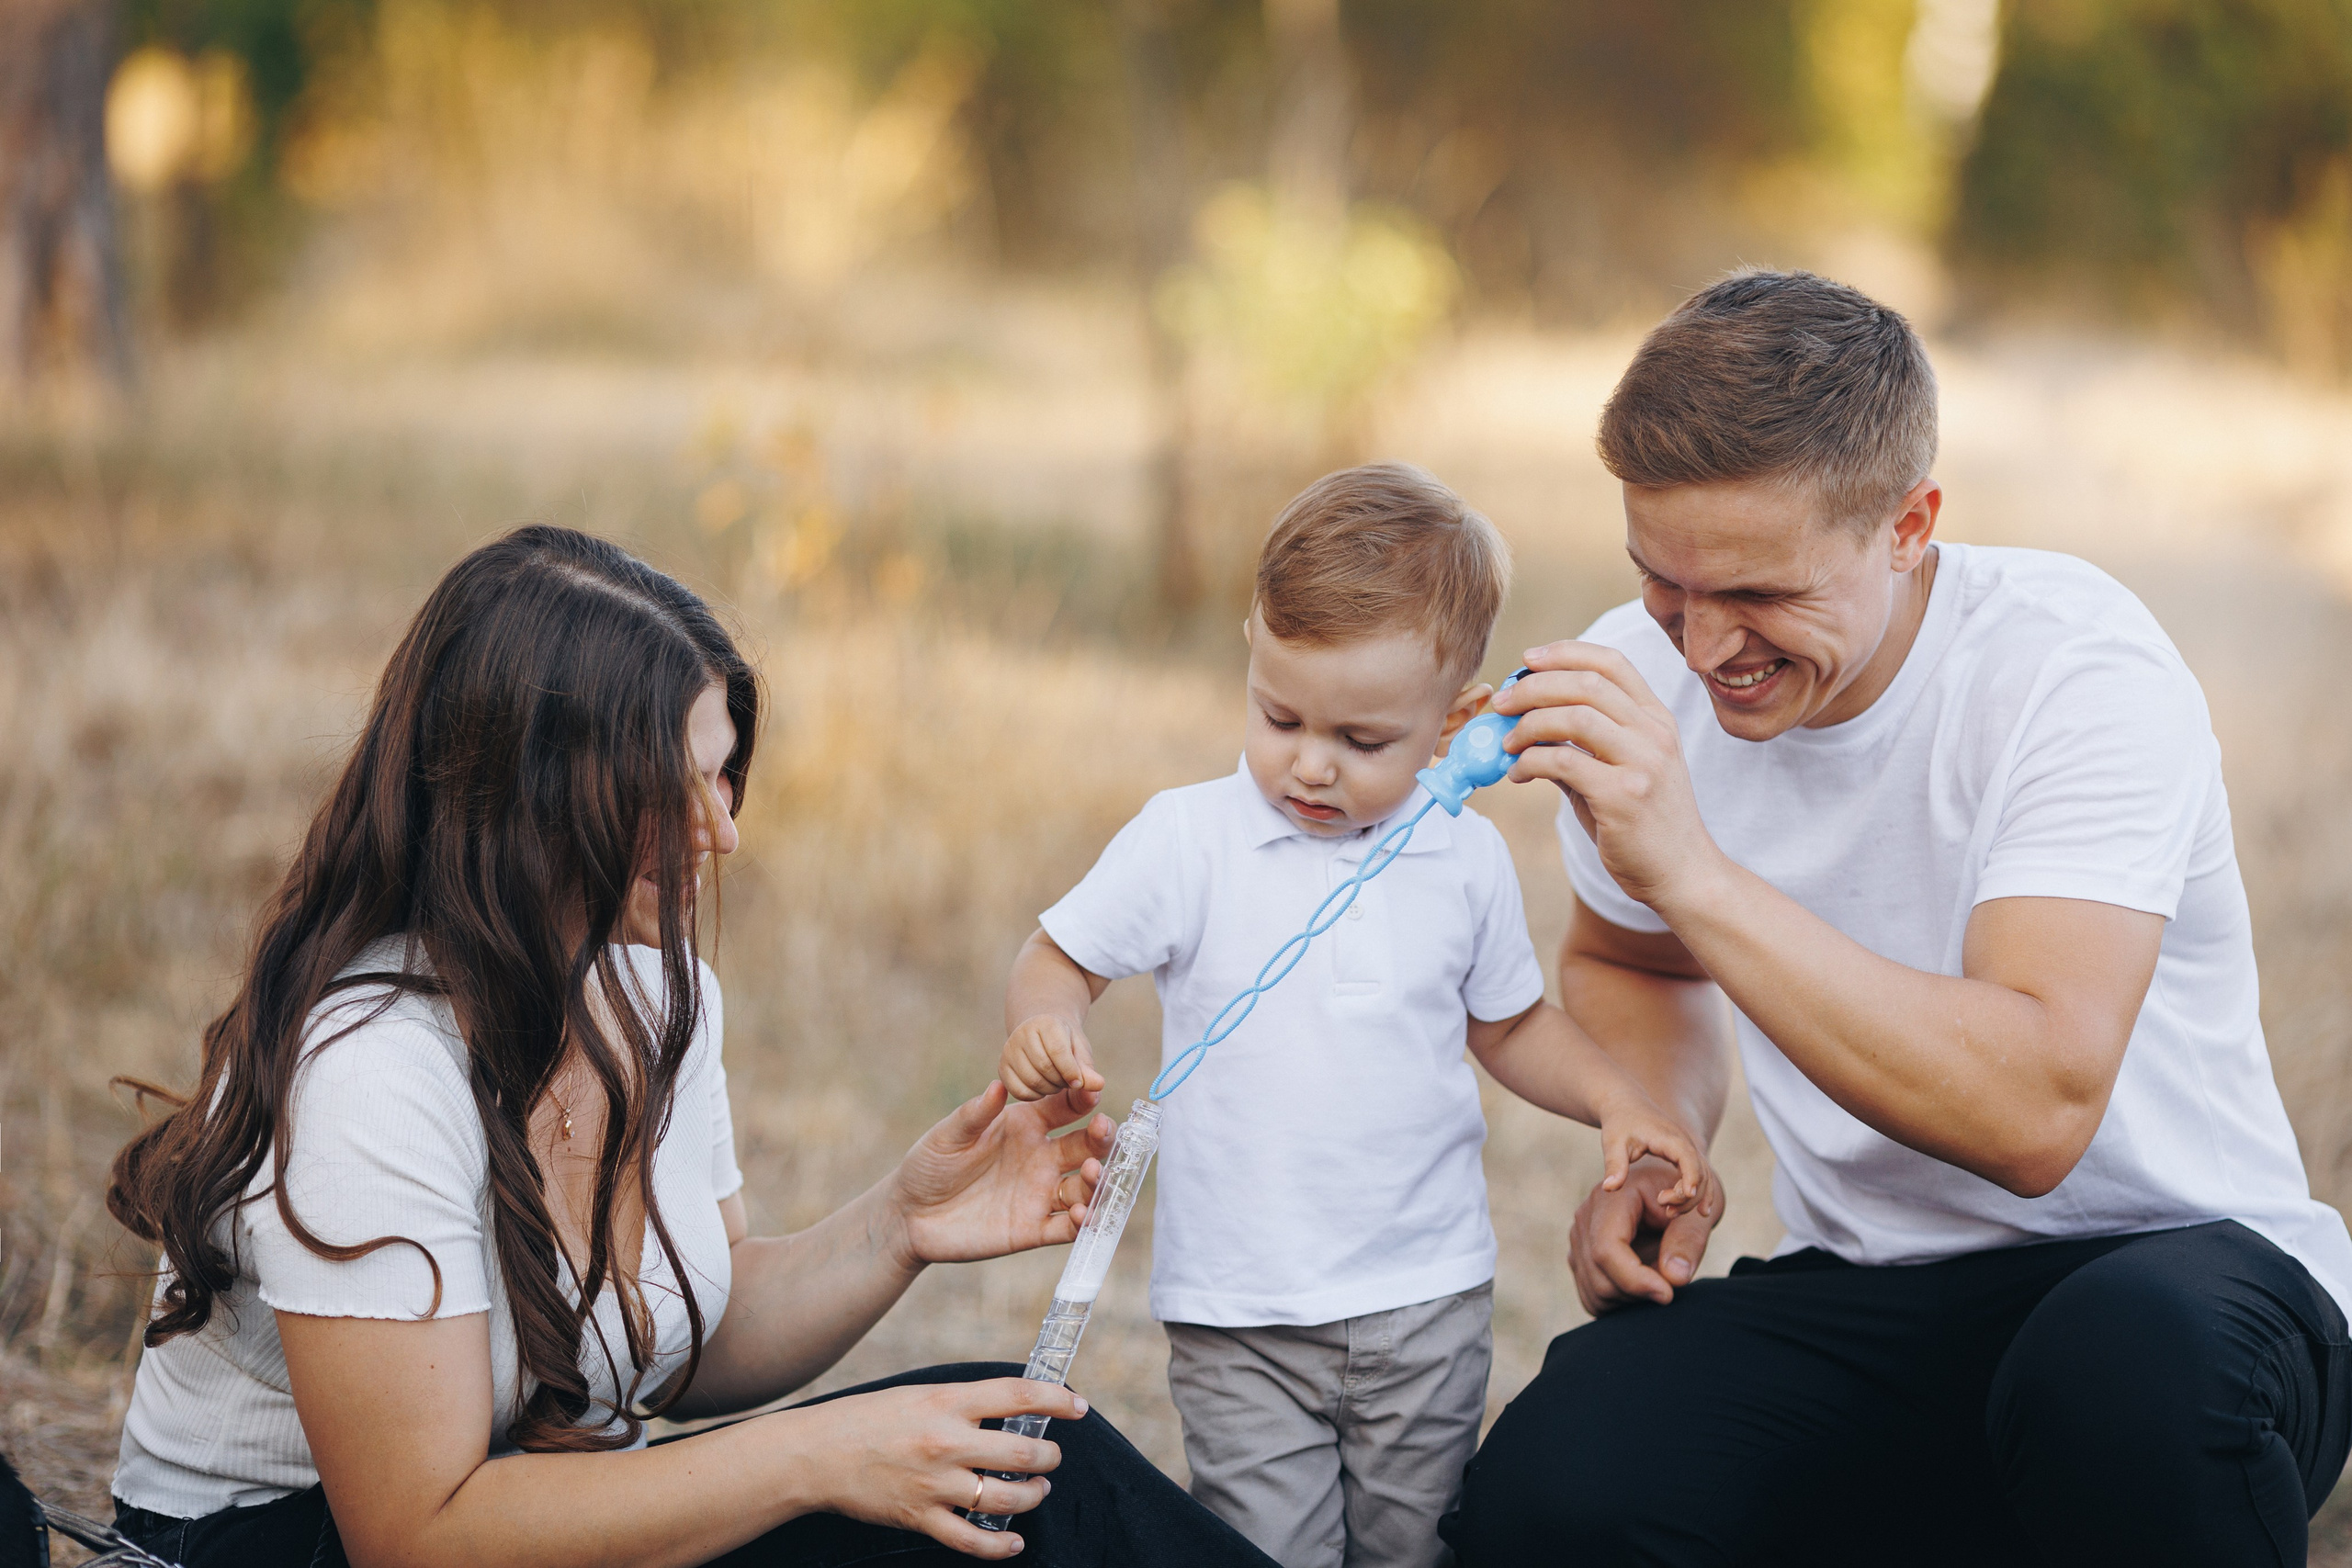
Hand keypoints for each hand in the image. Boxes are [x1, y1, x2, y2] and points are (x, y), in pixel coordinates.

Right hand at [789, 1376, 1085, 1558]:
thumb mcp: (921, 1393)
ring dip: (1033, 1496)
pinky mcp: (921, 1517)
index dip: (1056, 1399)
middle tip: (1051, 1456)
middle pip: (1021, 1454)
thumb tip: (1011, 1407)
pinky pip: (972, 1539)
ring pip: (1006, 1499)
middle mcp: (946, 1441)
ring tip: (1037, 1490)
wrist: (818, 1453)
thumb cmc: (870, 1417)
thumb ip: (965, 1402)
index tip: (1077, 1405)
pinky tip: (1014, 1540)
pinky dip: (1000, 1544)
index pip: (1017, 1395)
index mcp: (947, 1402)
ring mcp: (935, 1484)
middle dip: (1049, 1457)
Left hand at [888, 1081, 1113, 1266]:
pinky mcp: (1032, 1230)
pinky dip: (1082, 1223)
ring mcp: (1039, 1195)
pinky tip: (1081, 1215)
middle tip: (1104, 1130)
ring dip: (1098, 1181)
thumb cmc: (928, 1165)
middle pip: (1086, 1146)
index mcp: (1026, 1126)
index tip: (1092, 1088)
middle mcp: (1041, 1159)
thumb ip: (974, 1114)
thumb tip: (998, 1086)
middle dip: (1102, 1138)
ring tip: (1092, 1173)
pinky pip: (1068, 1229)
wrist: (909, 1216)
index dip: (1082, 1097)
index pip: (1066, 1107)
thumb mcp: (948, 1136)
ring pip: (1085, 1188)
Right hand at [1001, 1014, 1103, 1101]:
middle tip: (1067, 1080)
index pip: (1058, 1051)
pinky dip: (1035, 1096)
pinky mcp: (1002, 1066)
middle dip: (1061, 1081)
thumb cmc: (1067, 1043)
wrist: (1043, 1034)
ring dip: (1050, 1089)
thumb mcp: (1080, 1051)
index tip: (1078, 1082)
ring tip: (1057, 1082)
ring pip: (1032, 1081)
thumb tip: (1099, 1085)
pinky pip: (1019, 1091)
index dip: (1071, 1071)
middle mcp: (1023, 1033)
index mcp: (1046, 1023)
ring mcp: (1009, 1049)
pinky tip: (1043, 1088)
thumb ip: (1087, 1068)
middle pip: (1044, 1067)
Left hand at [1494, 640, 1723, 912]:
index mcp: (1656, 719)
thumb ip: (1582, 743)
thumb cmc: (1644, 824)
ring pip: (1575, 716)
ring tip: (1506, 743)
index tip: (1527, 660)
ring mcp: (1643, 763)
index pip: (1612, 663)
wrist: (1682, 875)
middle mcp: (1655, 733)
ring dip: (1528, 724)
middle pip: (1587, 682)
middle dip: (1533, 686)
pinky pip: (1564, 761)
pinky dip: (1530, 761)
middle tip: (1501, 703)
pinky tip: (1519, 774)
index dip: (1565, 652)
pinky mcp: (1625, 796)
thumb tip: (1525, 722)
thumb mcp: (1621, 771)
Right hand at [1567, 1154, 1722, 1313]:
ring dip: (1632, 1300)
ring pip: (1595, 1293)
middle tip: (1673, 1284)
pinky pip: (1593, 1297)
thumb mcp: (1699, 1213)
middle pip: (1599, 1278)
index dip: (1634, 1280)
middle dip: (1639, 1294)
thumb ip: (1689, 1241)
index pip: (1607, 1249)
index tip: (1668, 1294)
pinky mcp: (1581, 1257)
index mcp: (1614, 1197)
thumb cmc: (1687, 1200)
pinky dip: (1621, 1304)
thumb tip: (1674, 1277)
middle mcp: (1587, 1216)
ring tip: (1660, 1278)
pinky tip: (1645, 1286)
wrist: (1673, 1192)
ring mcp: (1580, 1238)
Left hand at [1593, 1089, 1718, 1218]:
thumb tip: (1608, 1188)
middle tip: (1665, 1209)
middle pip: (1699, 1171)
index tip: (1687, 1195)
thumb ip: (1614, 1165)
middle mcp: (1684, 1142)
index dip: (1691, 1176)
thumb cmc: (1619, 1123)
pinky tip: (1700, 1210)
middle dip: (1687, 1195)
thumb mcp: (1613, 1143)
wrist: (1625, 1105)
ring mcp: (1687, 1148)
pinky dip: (1702, 1191)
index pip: (1688, 1157)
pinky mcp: (1685, 1154)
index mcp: (1668, 1137)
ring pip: (1704, 1175)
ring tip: (1672, 1213)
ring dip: (1694, 1197)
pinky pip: (1701, 1174)